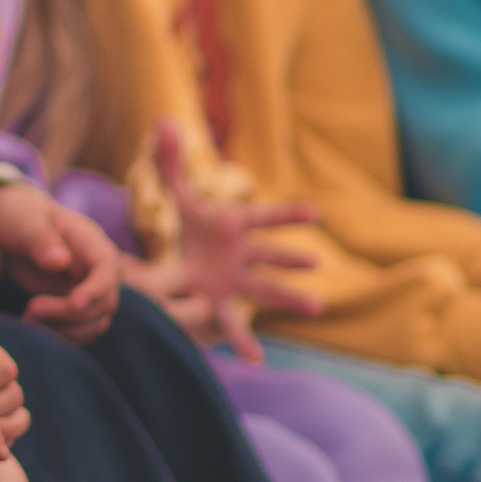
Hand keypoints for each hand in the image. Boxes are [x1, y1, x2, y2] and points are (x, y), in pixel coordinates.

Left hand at [0, 180, 120, 343]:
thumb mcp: (25, 222)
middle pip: (104, 304)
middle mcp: (99, 271)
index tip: (74, 303)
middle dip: (70, 314)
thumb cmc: (21, 216)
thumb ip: (40, 239)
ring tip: (27, 318)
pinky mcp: (76, 308)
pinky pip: (79, 331)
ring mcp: (90, 291)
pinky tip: (30, 323)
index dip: (96, 290)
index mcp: (93, 243)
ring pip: (94, 324)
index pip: (107, 271)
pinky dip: (58, 335)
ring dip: (64, 330)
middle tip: (31, 309)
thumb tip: (61, 261)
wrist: (13, 226)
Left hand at [154, 118, 322, 360]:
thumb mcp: (180, 196)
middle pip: (269, 256)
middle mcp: (243, 255)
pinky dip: (243, 343)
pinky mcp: (222, 304)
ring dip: (289, 299)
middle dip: (290, 257)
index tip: (315, 212)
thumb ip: (171, 162)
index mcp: (235, 226)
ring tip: (317, 308)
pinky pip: (233, 324)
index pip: (264, 217)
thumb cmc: (193, 227)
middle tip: (315, 260)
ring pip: (265, 290)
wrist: (185, 257)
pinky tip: (255, 361)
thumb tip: (163, 120)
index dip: (288, 214)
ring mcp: (237, 282)